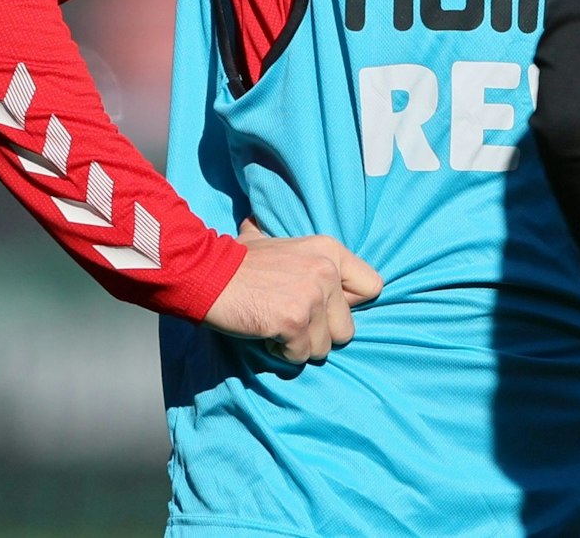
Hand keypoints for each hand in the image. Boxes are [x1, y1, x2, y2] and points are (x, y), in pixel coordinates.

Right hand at [202, 219, 382, 362]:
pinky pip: (299, 356)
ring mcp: (312, 297)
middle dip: (319, 333)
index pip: (372, 287)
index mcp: (330, 250)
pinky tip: (264, 331)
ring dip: (299, 345)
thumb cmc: (238, 261)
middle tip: (290, 319)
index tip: (323, 307)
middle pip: (348, 328)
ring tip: (274, 324)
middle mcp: (327, 271)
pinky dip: (280, 351)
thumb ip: (295, 248)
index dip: (348, 305)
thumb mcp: (275, 241)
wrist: (206, 274)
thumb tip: (263, 224)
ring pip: (324, 347)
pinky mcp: (295, 321)